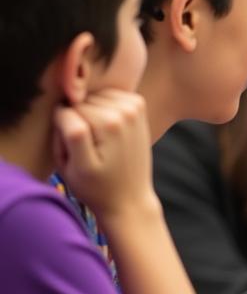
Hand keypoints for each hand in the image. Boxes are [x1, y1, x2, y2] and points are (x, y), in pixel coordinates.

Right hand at [53, 90, 155, 220]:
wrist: (129, 199)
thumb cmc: (97, 188)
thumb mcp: (74, 167)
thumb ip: (70, 133)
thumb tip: (66, 106)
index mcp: (108, 124)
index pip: (65, 111)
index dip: (62, 130)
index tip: (75, 152)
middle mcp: (124, 111)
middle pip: (80, 103)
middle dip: (77, 122)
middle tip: (88, 150)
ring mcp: (134, 107)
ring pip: (92, 98)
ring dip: (90, 115)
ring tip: (99, 142)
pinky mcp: (137, 106)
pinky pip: (107, 95)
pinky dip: (103, 108)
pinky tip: (108, 129)